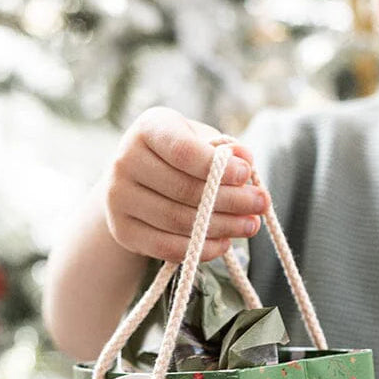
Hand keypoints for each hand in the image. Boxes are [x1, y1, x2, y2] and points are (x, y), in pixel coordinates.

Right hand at [105, 106, 267, 262]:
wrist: (141, 181)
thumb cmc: (183, 156)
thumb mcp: (204, 141)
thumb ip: (225, 149)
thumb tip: (244, 159)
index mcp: (149, 129)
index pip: (183, 151)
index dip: (218, 167)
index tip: (247, 175)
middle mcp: (125, 161)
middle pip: (185, 190)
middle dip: (231, 201)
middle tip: (261, 205)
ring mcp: (118, 198)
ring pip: (178, 221)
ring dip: (222, 227)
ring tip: (250, 225)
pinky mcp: (122, 231)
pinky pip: (166, 247)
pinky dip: (201, 249)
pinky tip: (225, 243)